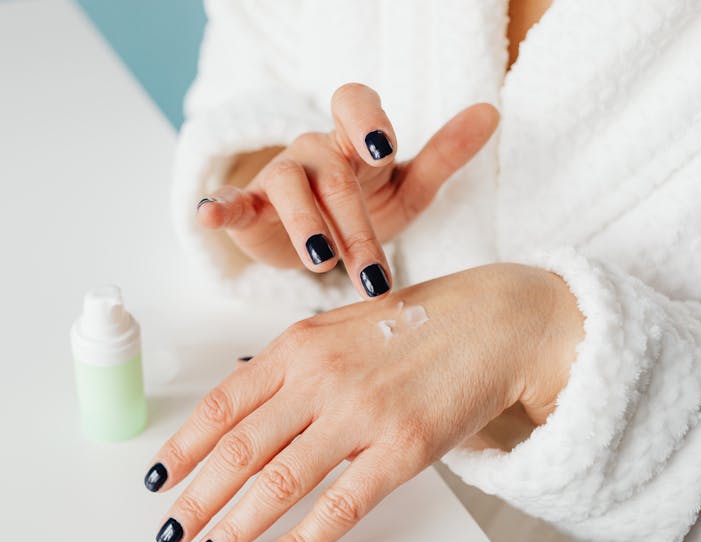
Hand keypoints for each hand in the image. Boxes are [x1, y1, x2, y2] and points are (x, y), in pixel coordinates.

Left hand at [145, 264, 584, 541]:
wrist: (490, 322)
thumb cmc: (410, 328)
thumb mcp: (335, 332)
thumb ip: (287, 369)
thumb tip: (239, 412)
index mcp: (296, 347)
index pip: (221, 406)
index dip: (182, 448)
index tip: (158, 481)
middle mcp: (320, 378)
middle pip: (239, 449)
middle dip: (196, 499)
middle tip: (170, 533)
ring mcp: (361, 413)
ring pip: (280, 481)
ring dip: (236, 526)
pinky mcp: (402, 448)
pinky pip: (341, 505)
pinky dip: (304, 540)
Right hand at [196, 83, 499, 298]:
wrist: (315, 240)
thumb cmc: (362, 208)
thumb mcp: (405, 187)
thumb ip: (443, 154)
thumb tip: (491, 112)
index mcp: (354, 141)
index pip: (354, 105)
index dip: (366, 121)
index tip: (383, 150)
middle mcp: (316, 152)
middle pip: (332, 173)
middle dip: (355, 225)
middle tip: (375, 276)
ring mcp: (278, 178)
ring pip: (288, 186)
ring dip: (305, 224)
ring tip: (321, 262)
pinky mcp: (249, 208)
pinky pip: (231, 201)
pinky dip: (219, 207)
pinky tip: (209, 216)